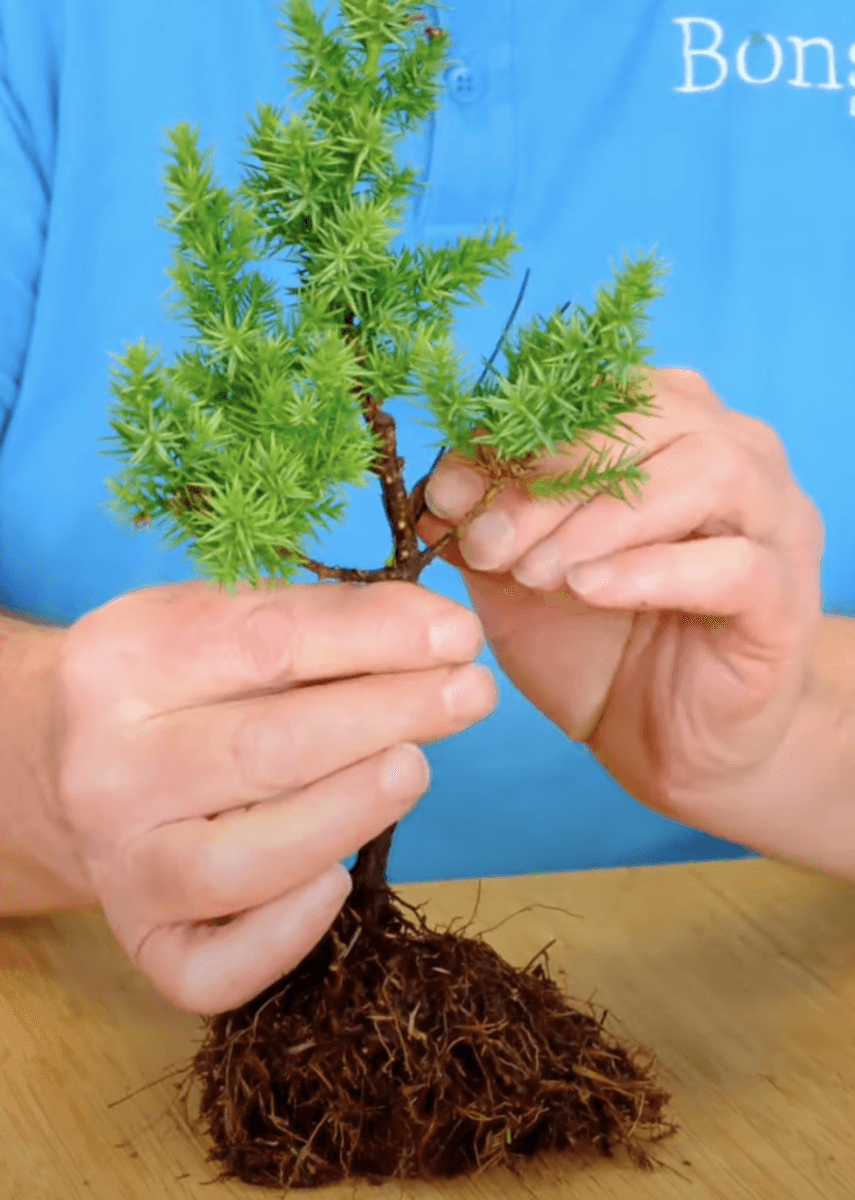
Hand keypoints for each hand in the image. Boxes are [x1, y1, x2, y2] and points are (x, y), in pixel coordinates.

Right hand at [56, 579, 495, 1012]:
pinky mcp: (140, 941)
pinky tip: (338, 885)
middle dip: (386, 717)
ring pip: (239, 863)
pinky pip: (210, 970)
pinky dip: (284, 936)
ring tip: (417, 767)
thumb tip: (440, 633)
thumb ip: (314, 620)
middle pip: (263, 750)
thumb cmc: (171, 683)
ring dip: (348, 815)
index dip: (375, 638)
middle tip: (471, 694)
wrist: (61, 762)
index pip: (266, 643)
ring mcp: (119, 866)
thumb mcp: (213, 620)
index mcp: (119, 663)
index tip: (458, 636)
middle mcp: (106, 770)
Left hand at [417, 369, 823, 856]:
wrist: (667, 741)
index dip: (513, 434)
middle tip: (488, 541)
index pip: (595, 393)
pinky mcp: (785, 597)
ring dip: (604, 518)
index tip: (447, 489)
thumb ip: (486, 527)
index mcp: (667, 429)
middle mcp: (733, 454)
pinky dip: (650, 569)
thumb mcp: (520, 580)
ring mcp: (773, 521)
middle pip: (650, 418)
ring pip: (706, 471)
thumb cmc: (598, 645)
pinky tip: (589, 590)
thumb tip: (437, 491)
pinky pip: (732, 564)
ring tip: (537, 571)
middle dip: (551, 478)